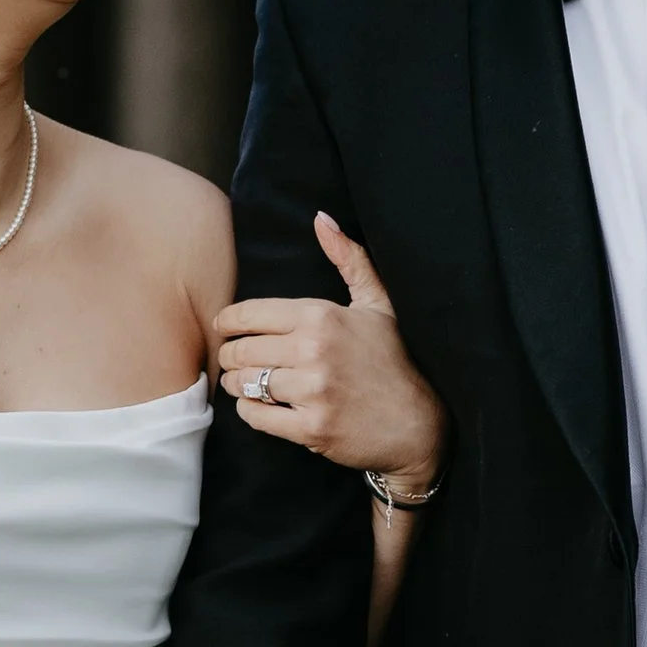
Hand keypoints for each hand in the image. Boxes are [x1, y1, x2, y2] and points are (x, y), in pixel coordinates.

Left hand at [214, 216, 447, 496]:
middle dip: (230, 354)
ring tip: (243, 382)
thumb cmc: (395, 360)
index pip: (249, 314)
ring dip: (236, 383)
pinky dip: (249, 411)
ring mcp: (313, 392)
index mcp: (322, 316)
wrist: (419, 424)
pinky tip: (260, 406)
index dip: (229, 322)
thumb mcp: (378, 304)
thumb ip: (349, 259)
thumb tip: (321, 218)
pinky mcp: (311, 428)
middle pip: (240, 350)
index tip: (226, 328)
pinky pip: (256, 416)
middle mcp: (314, 351)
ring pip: (244, 383)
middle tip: (234, 359)